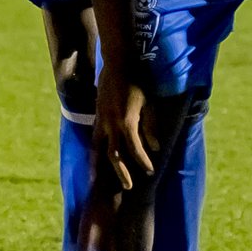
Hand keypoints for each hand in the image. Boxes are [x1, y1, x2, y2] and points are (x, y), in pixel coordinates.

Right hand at [93, 67, 156, 189]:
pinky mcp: (97, 114)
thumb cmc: (138, 81)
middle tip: (128, 187)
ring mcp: (101, 119)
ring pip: (99, 147)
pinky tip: (98, 155)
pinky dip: (97, 149)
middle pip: (114, 154)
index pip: (135, 149)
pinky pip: (96, 136)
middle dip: (121, 172)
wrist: (118, 63)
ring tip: (100, 178)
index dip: (143, 162)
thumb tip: (155, 147)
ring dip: (102, 164)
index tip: (150, 172)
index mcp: (126, 122)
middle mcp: (111, 124)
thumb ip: (151, 127)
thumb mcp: (149, 104)